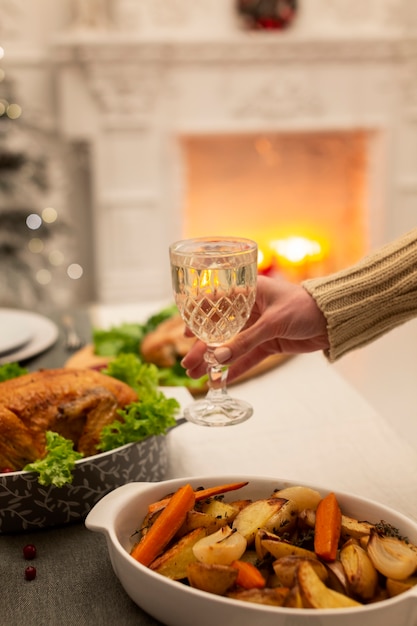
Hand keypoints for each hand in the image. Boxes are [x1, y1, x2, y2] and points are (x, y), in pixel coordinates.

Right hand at [181, 275, 328, 382]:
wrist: (334, 319)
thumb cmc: (305, 306)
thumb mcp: (272, 322)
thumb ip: (245, 341)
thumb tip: (218, 357)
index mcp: (247, 292)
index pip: (214, 303)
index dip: (196, 318)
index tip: (184, 334)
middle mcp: (249, 309)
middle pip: (218, 330)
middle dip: (202, 348)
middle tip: (187, 365)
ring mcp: (258, 328)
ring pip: (230, 347)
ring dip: (214, 361)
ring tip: (196, 376)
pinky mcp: (268, 343)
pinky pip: (247, 358)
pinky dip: (235, 369)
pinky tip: (220, 380)